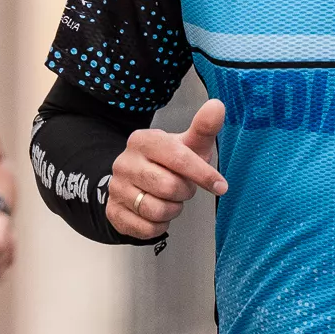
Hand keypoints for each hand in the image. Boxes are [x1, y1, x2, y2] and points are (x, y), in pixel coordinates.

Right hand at [107, 99, 226, 240]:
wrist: (139, 182)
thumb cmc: (170, 162)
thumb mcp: (188, 145)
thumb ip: (204, 128)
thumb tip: (218, 106)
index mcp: (143, 140)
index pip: (178, 158)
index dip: (203, 175)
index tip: (221, 186)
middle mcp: (124, 162)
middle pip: (168, 187)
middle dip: (184, 192)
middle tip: (183, 188)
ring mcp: (116, 188)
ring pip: (156, 210)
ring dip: (172, 210)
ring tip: (170, 200)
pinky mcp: (113, 212)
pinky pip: (146, 228)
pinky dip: (159, 225)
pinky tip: (158, 214)